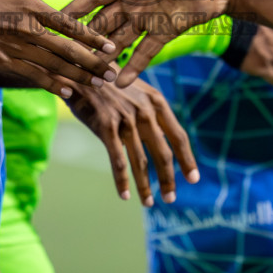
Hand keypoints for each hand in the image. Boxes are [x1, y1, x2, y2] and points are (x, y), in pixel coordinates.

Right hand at [0, 0, 118, 95]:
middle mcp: (25, 28)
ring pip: (54, 65)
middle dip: (93, 61)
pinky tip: (70, 91)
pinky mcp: (2, 62)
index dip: (91, 35)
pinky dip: (53, 84)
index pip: (67, 22)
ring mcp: (14, 47)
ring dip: (80, 76)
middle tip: (114, 71)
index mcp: (27, 4)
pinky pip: (33, 75)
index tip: (109, 45)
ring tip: (100, 84)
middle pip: (67, 48)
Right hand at [64, 0, 257, 85]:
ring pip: (120, 40)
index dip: (76, 6)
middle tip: (65, 56)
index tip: (54, 19)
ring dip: (106, 57)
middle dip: (85, 39)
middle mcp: (132, 0)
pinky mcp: (164, 31)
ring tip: (91, 75)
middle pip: (103, 22)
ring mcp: (147, 17)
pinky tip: (120, 82)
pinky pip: (146, 51)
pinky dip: (134, 66)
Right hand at [68, 78, 198, 205]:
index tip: (193, 179)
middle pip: (163, 153)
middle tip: (171, 199)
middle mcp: (144, 111)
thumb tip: (163, 137)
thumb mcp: (137, 90)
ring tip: (149, 203)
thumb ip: (151, 112)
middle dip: (169, 179)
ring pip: (140, 162)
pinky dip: (123, 181)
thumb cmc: (108, 82)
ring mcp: (125, 119)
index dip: (187, 160)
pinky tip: (125, 195)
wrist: (79, 69)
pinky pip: (117, 161)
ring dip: (146, 186)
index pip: (178, 136)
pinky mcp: (105, 127)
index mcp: (156, 102)